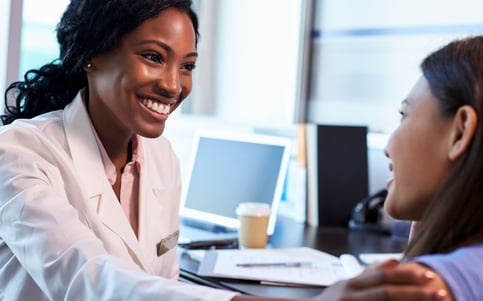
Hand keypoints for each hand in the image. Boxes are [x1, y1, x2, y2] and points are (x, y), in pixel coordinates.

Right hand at [312, 259, 447, 300]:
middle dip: (413, 291)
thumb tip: (394, 262)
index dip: (405, 274)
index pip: (381, 276)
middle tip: (437, 290)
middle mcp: (350, 295)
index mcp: (351, 284)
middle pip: (385, 291)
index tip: (428, 274)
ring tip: (432, 300)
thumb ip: (369, 275)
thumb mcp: (346, 285)